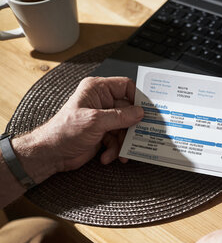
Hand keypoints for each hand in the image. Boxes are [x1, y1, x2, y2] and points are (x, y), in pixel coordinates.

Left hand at [22, 76, 142, 172]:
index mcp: (97, 90)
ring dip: (123, 142)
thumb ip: (120, 117)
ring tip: (120, 152)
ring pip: (125, 128)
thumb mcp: (96, 121)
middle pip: (129, 110)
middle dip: (132, 127)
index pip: (126, 86)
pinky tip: (108, 156)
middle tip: (141, 135)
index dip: (138, 98)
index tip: (148, 111)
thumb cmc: (64, 131)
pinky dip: (115, 150)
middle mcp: (102, 102)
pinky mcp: (103, 133)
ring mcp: (103, 118)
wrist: (52, 154)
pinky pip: (118, 139)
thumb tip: (140, 112)